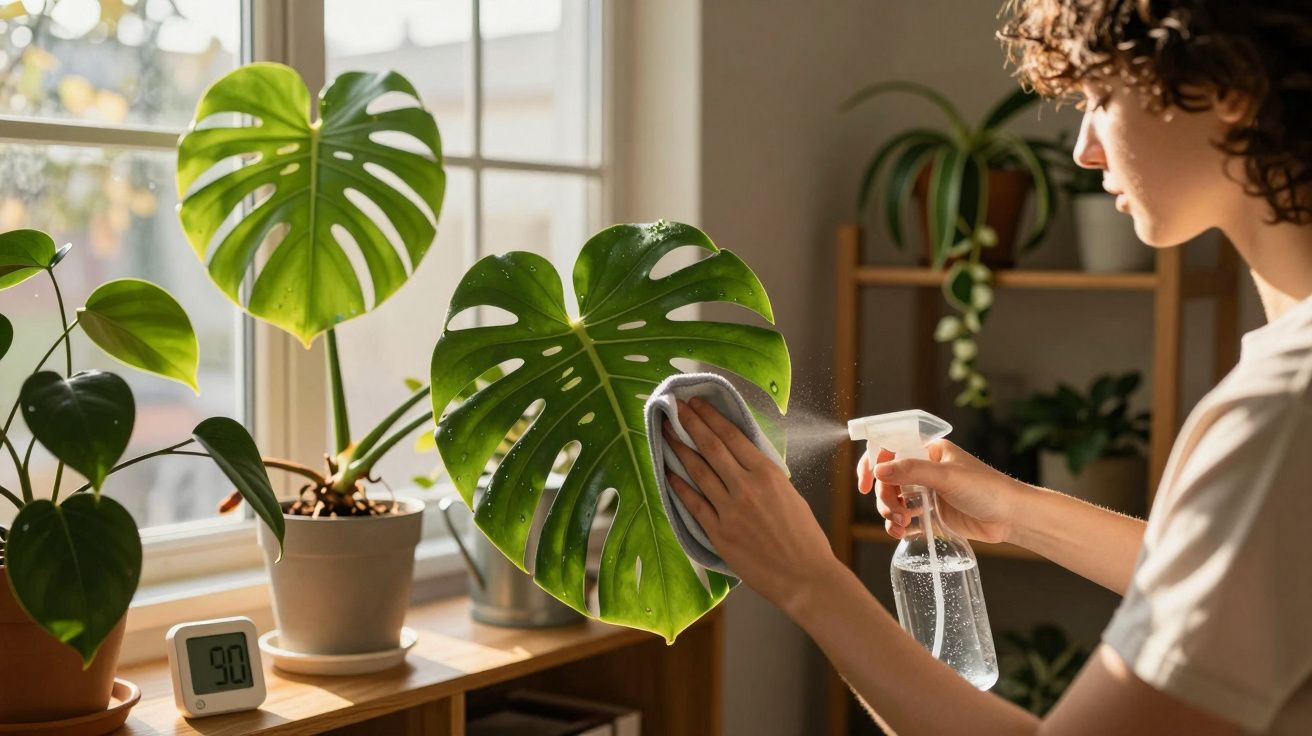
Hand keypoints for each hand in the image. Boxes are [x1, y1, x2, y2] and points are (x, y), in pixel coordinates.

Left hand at [662, 397, 838, 612]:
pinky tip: (668, 473)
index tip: (697, 403)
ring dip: (679, 449)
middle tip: (674, 407)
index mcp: (768, 474)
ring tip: (666, 433)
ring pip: (698, 472)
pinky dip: (679, 486)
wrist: (805, 577)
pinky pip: (693, 504)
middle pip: (711, 447)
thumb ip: (765, 477)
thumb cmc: (804, 538)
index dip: (711, 416)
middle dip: (690, 423)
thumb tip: (744, 461)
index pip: (733, 436)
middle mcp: (747, 487)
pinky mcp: (719, 534)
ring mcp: (730, 510)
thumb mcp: (790, 495)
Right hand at [858, 440, 1028, 544]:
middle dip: (885, 498)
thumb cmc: (987, 488)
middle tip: (896, 513)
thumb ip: (912, 471)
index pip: (889, 451)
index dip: (871, 465)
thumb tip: (879, 469)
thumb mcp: (947, 476)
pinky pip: (906, 518)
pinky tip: (902, 533)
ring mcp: (928, 492)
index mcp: (928, 451)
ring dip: (891, 513)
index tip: (863, 485)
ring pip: (894, 500)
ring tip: (902, 525)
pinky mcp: (932, 513)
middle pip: (888, 480)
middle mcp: (925, 470)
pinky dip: (899, 526)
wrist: (1011, 517)